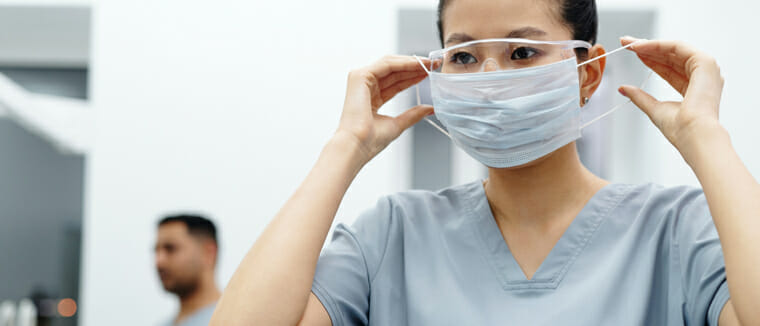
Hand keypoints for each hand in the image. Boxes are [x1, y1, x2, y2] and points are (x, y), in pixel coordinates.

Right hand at [334, 55, 432, 164]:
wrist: (357, 145)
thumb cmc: (370, 141)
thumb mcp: (398, 124)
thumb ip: (413, 114)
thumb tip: (429, 109)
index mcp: (372, 99)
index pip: (396, 83)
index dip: (414, 76)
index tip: (431, 73)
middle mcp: (366, 87)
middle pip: (394, 71)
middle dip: (415, 66)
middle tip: (434, 64)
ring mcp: (361, 80)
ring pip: (390, 64)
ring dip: (411, 62)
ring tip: (430, 63)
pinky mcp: (359, 76)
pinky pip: (386, 64)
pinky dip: (403, 63)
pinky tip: (418, 64)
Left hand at [618, 37, 725, 152]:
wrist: (692, 134)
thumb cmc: (680, 129)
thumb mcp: (654, 108)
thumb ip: (640, 97)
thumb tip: (624, 88)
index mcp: (694, 89)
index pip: (668, 69)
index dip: (649, 59)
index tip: (631, 53)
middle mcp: (702, 77)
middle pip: (670, 56)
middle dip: (647, 48)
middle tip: (626, 43)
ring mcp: (706, 69)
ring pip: (673, 50)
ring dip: (650, 45)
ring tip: (629, 44)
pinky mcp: (705, 62)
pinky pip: (678, 47)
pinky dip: (658, 45)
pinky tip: (640, 46)